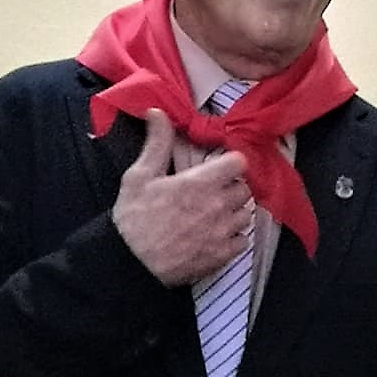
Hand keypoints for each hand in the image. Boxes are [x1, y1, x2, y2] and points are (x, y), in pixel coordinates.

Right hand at [113, 109, 253, 285]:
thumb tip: (157, 112)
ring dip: (233, 212)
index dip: (229, 163)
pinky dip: (233, 237)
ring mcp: (223, 232)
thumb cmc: (134, 219)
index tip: (218, 168)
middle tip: (211, 192)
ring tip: (213, 214)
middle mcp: (218, 206)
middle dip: (230, 188)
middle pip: (244, 189)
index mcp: (200, 183)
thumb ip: (157, 143)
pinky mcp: (222, 255)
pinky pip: (242, 240)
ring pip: (245, 214)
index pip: (238, 163)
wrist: (131, 265)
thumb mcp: (140, 176)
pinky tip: (215, 236)